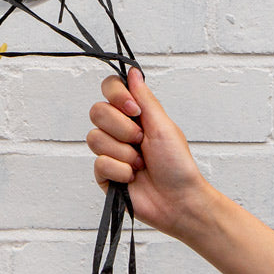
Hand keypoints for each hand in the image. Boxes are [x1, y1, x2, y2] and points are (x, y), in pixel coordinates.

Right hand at [87, 67, 210, 240]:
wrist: (179, 201)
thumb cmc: (178, 165)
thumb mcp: (163, 125)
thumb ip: (144, 98)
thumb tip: (133, 72)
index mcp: (135, 115)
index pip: (110, 89)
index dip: (116, 96)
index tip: (133, 110)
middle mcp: (119, 130)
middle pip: (97, 111)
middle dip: (122, 129)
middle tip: (141, 141)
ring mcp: (111, 152)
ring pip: (94, 138)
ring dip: (123, 152)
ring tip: (140, 164)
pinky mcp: (105, 175)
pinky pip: (99, 164)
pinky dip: (119, 171)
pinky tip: (132, 178)